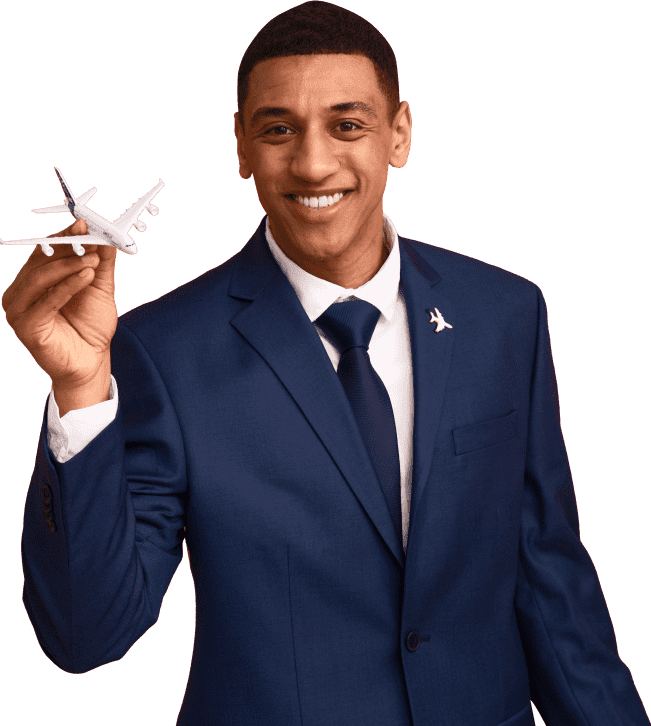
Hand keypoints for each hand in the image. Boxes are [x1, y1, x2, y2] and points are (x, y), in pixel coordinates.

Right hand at [1, 219, 117, 391]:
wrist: (91, 361)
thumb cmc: (91, 325)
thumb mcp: (99, 287)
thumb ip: (100, 262)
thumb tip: (106, 235)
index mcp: (32, 280)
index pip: (44, 250)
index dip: (63, 236)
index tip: (83, 223)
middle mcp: (20, 292)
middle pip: (40, 260)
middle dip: (68, 248)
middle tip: (93, 240)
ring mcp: (18, 309)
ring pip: (41, 277)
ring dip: (69, 264)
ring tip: (94, 260)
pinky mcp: (26, 326)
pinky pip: (46, 300)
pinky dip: (68, 285)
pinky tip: (86, 276)